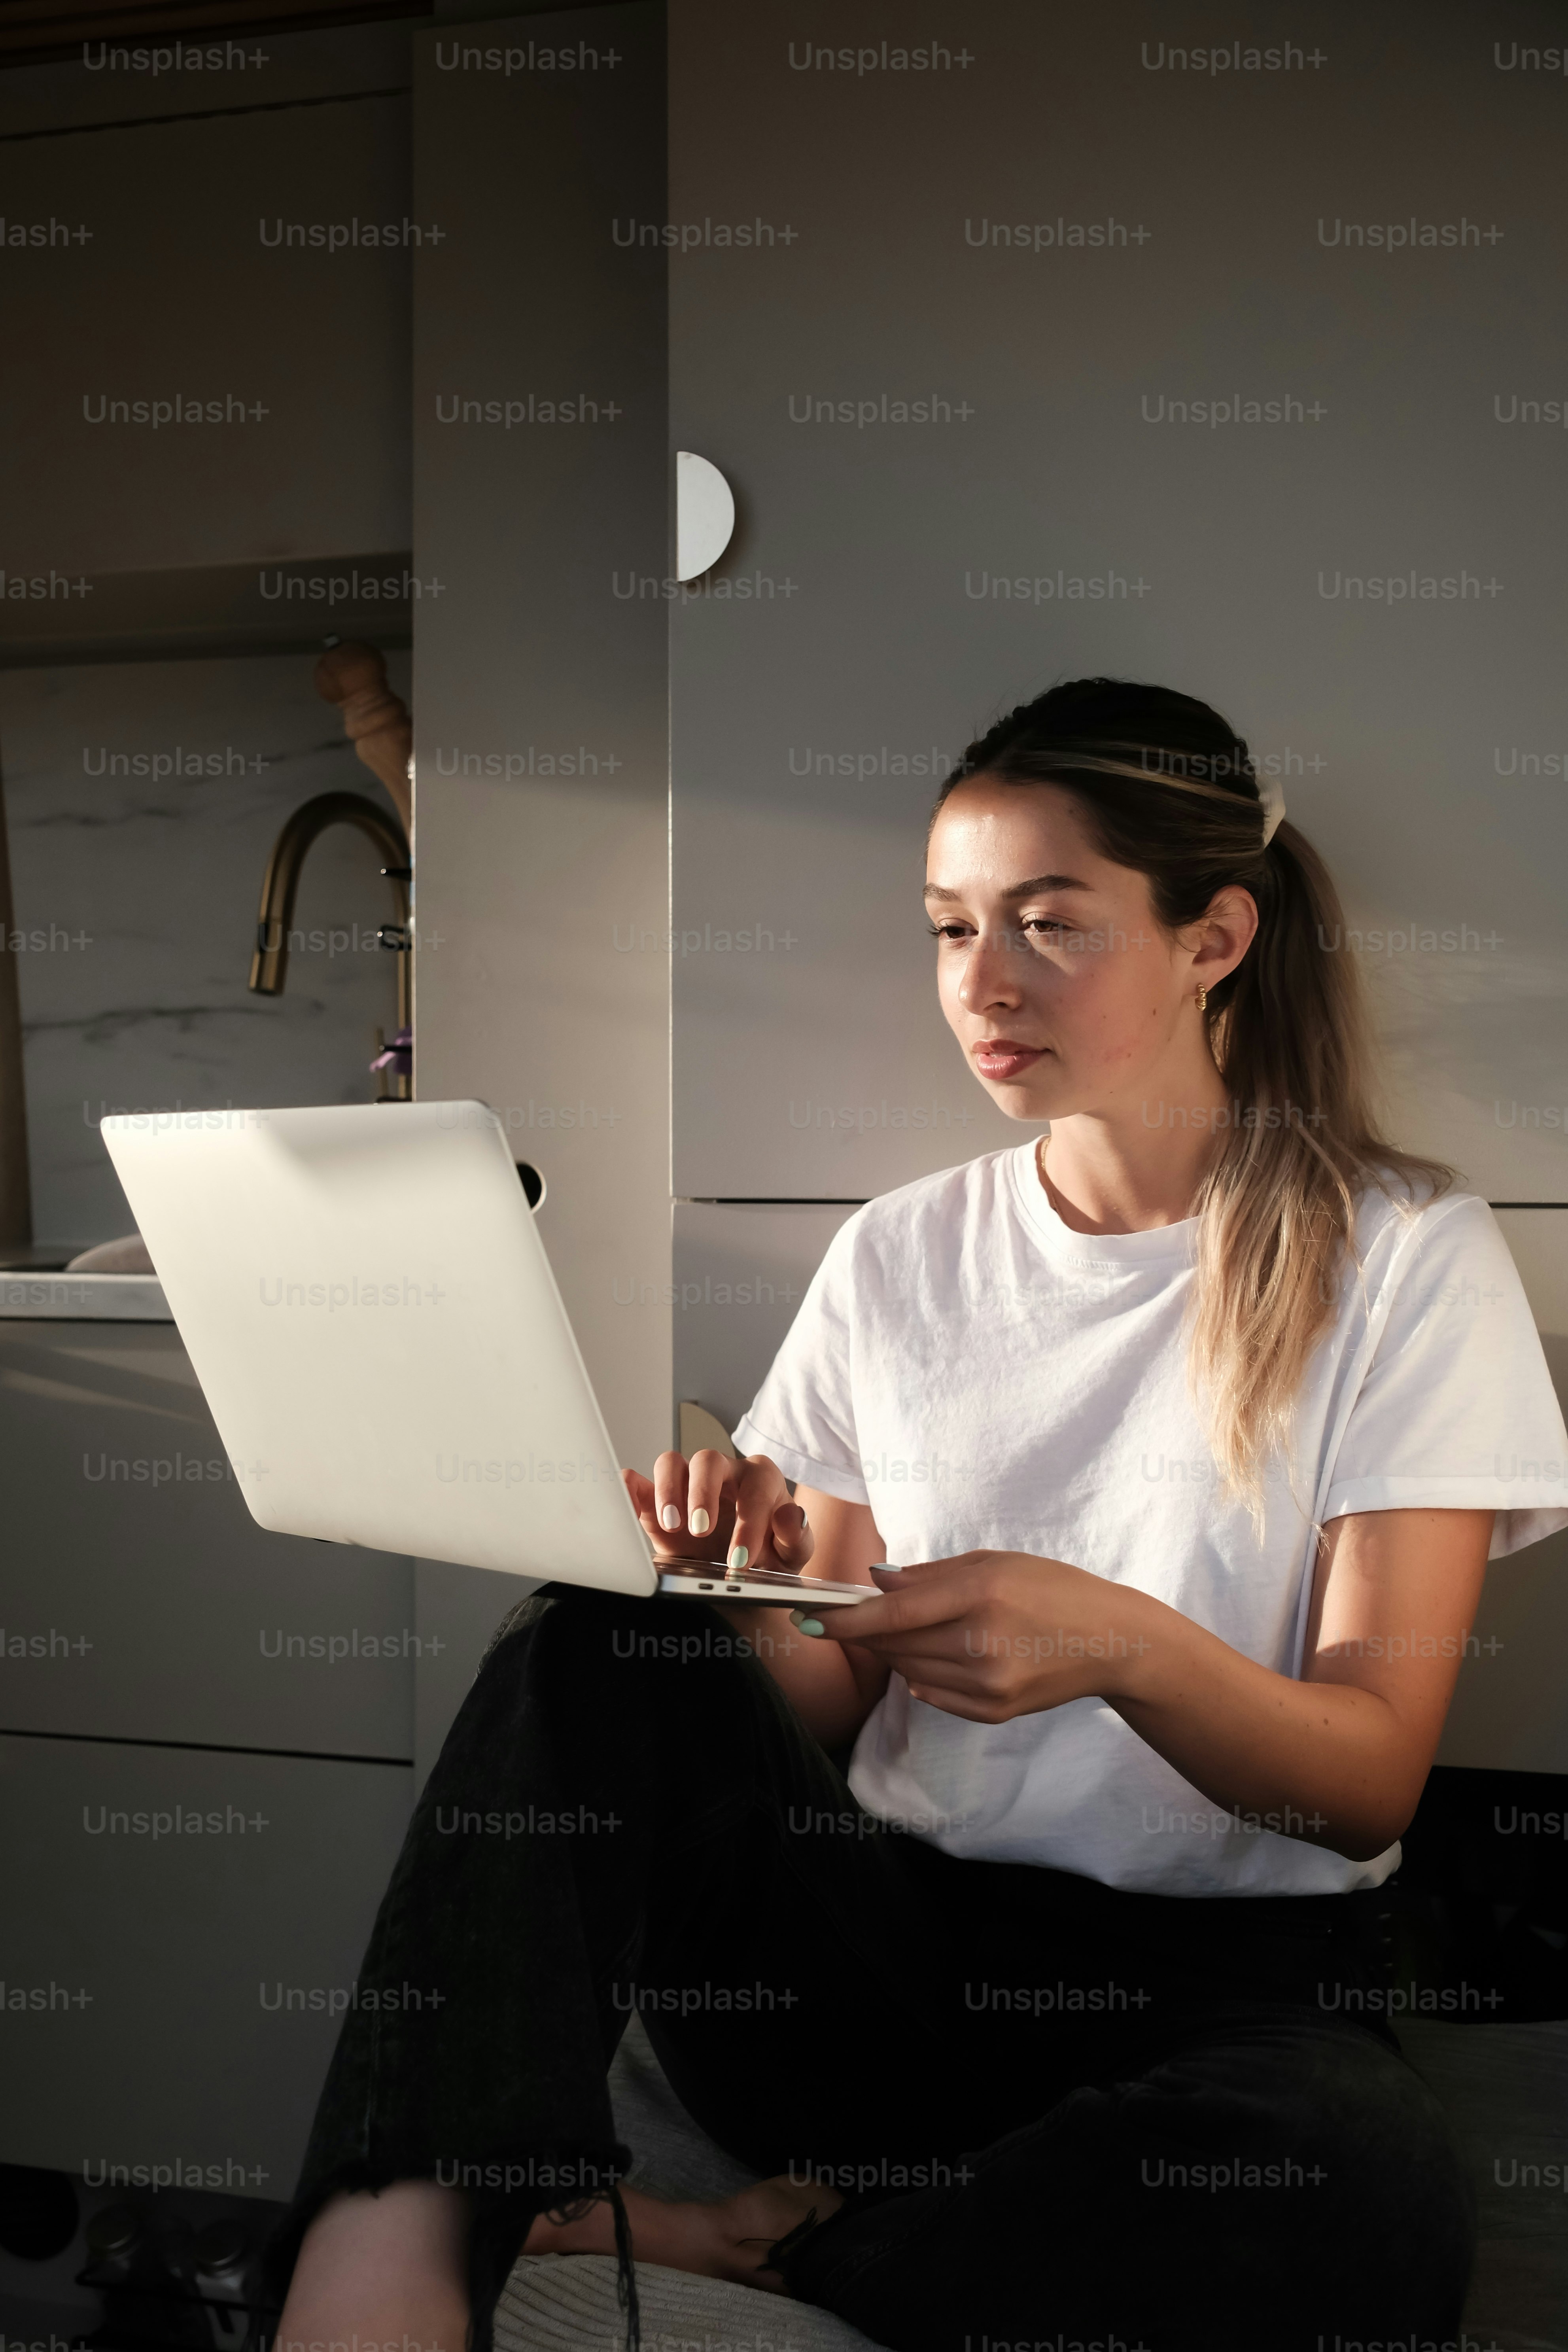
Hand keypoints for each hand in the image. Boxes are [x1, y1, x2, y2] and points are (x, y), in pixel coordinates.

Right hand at [622, 1450, 813, 1575]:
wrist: (745, 1575)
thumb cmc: (771, 1556)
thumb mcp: (792, 1555)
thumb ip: (797, 1537)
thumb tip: (790, 1515)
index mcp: (760, 1479)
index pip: (755, 1487)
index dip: (748, 1521)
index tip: (739, 1558)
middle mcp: (723, 1474)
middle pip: (707, 1460)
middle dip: (702, 1493)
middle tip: (700, 1530)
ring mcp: (687, 1486)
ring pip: (670, 1463)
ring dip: (667, 1491)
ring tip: (671, 1526)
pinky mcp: (658, 1503)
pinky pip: (640, 1484)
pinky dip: (630, 1486)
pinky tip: (625, 1495)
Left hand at [813, 1550, 1154, 1720]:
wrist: (1111, 1641)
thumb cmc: (1052, 1588)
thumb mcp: (994, 1562)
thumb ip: (930, 1575)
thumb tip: (875, 1583)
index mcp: (980, 1594)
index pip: (892, 1615)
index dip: (843, 1620)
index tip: (807, 1617)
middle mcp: (981, 1643)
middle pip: (894, 1646)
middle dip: (868, 1632)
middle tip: (858, 1616)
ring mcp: (989, 1684)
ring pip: (909, 1671)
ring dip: (896, 1652)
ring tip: (914, 1631)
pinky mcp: (994, 1711)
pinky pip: (933, 1695)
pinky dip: (923, 1676)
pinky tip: (942, 1656)